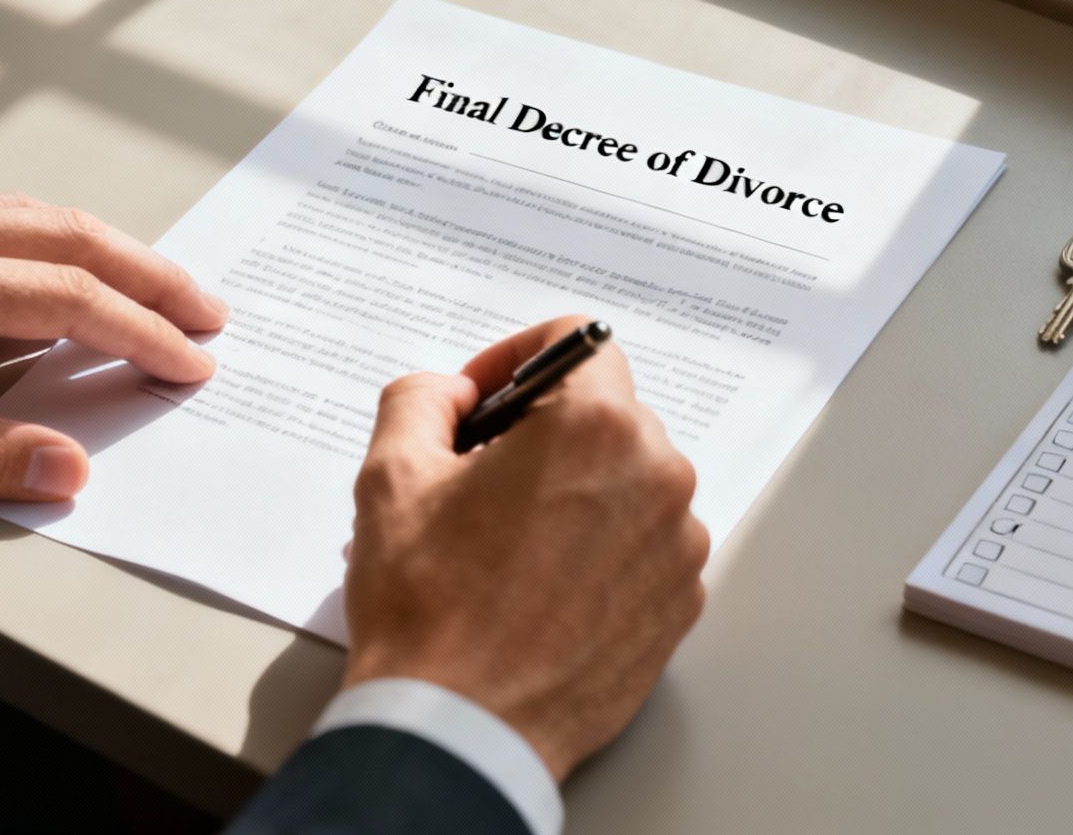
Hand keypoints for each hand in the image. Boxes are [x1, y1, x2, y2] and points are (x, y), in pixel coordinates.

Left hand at [0, 195, 226, 499]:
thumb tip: (64, 467)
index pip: (66, 297)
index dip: (139, 331)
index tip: (189, 360)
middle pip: (70, 237)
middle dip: (151, 275)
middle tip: (209, 312)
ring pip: (36, 214)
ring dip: (111, 248)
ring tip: (159, 287)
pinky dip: (57, 235)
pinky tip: (69, 260)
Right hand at [341, 316, 708, 780]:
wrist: (462, 730)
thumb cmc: (428, 609)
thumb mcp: (393, 477)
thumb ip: (422, 399)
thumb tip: (452, 392)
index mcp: (596, 427)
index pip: (578, 342)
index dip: (517, 358)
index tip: (482, 399)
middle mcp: (657, 476)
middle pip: (604, 414)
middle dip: (542, 430)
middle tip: (477, 477)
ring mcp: (677, 544)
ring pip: (626, 480)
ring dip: (574, 490)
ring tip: (506, 542)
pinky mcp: (680, 602)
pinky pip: (643, 543)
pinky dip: (599, 547)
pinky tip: (541, 584)